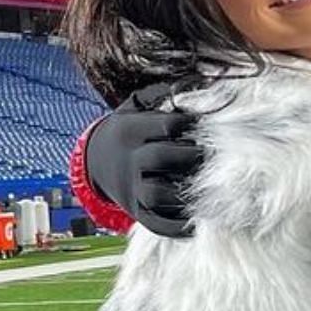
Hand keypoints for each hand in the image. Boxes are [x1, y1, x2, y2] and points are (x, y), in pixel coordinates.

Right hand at [84, 83, 203, 237]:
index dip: (192, 125)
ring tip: (209, 187)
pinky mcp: (137, 212)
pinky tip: (199, 220)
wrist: (96, 160)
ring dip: (184, 192)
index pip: (166, 126)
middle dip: (191, 156)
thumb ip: (161, 95)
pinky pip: (155, 224)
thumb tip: (199, 83)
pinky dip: (178, 227)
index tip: (211, 125)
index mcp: (130, 130)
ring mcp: (131, 189)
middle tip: (214, 156)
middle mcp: (129, 160)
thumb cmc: (130, 128)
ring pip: (155, 194)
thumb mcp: (136, 106)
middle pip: (160, 158)